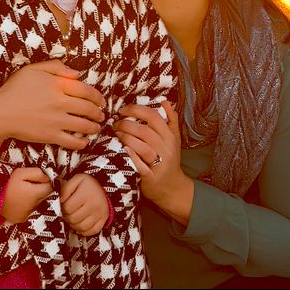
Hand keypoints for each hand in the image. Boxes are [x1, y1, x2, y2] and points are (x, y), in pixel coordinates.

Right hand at [0, 60, 105, 152]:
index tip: (101, 101)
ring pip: (84, 125)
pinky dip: (81, 142)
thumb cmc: (13, 89)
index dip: (97, 96)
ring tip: (96, 127)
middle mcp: (61, 102)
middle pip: (88, 108)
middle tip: (101, 115)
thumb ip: (55, 67)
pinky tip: (84, 141)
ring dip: (94, 127)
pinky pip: (72, 141)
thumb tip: (76, 74)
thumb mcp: (32, 70)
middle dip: (98, 112)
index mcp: (58, 84)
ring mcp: (57, 121)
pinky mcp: (50, 136)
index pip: (86, 90)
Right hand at [0, 167, 52, 223]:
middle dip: (41, 190)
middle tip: (31, 185)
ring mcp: (29, 214)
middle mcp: (35, 206)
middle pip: (45, 196)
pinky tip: (21, 201)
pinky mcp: (22, 219)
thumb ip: (37, 173)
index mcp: (36, 194)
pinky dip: (28, 206)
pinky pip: (31, 212)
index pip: (50, 187)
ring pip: (39, 204)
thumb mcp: (21, 173)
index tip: (37, 179)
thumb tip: (47, 178)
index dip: (45, 182)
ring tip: (25, 193)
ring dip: (35, 198)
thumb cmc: (7, 184)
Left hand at [60, 173, 108, 236]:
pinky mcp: (104, 219)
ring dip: (73, 225)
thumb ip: (66, 189)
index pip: (67, 208)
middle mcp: (93, 205)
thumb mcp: (76, 179)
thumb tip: (61, 201)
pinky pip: (93, 231)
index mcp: (85, 194)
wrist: (104, 186)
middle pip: (73, 219)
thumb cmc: (88, 184)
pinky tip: (80, 225)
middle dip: (67, 216)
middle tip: (67, 212)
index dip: (62, 208)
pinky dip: (84, 231)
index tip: (64, 205)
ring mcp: (99, 213)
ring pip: (81, 227)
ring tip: (73, 218)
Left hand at [114, 101, 192, 222]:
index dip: (137, 110)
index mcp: (170, 137)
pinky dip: (132, 156)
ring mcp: (159, 163)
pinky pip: (141, 166)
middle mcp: (166, 149)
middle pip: (145, 131)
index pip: (154, 117)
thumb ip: (171, 120)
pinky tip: (124, 150)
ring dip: (126, 138)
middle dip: (127, 124)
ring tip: (116, 134)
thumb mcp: (174, 139)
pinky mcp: (151, 177)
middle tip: (116, 123)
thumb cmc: (169, 159)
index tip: (123, 110)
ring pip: (143, 147)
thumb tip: (164, 102)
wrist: (172, 187)